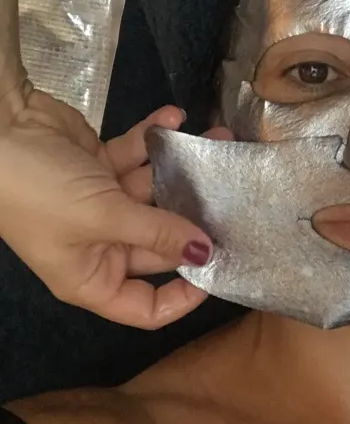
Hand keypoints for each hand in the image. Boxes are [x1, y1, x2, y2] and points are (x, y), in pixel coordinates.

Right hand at [0, 88, 231, 328]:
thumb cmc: (41, 191)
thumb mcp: (103, 217)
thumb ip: (158, 233)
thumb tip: (206, 254)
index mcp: (92, 278)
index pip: (146, 307)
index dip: (184, 296)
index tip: (220, 267)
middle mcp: (99, 246)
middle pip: (160, 243)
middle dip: (194, 216)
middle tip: (234, 191)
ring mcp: (99, 204)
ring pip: (153, 193)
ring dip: (182, 166)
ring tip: (217, 138)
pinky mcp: (97, 164)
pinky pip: (135, 156)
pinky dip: (152, 138)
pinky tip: (173, 117)